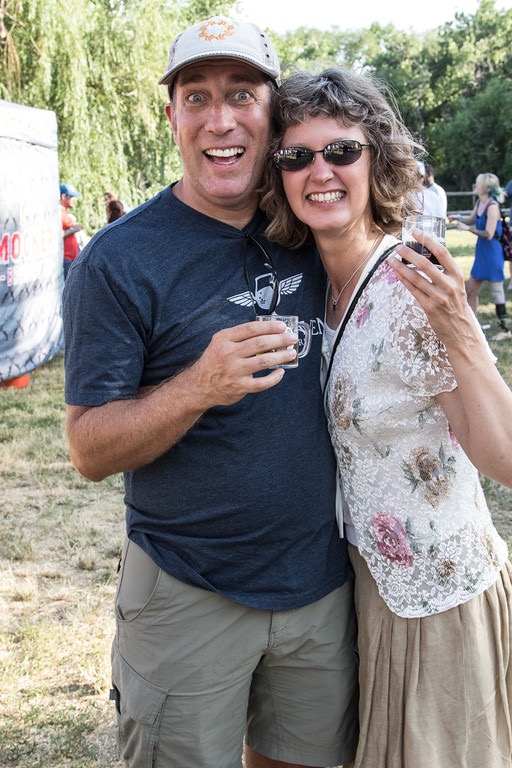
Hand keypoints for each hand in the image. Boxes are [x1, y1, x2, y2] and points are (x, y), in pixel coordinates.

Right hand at [187, 320, 297, 408]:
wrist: (199, 386)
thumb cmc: (214, 362)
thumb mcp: (220, 343)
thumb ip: (239, 337)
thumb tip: (268, 331)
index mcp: (224, 339)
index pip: (251, 328)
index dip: (270, 326)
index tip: (282, 327)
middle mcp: (228, 353)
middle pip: (260, 343)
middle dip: (280, 340)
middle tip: (291, 338)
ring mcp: (234, 371)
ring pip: (264, 361)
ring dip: (281, 356)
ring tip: (291, 353)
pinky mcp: (239, 386)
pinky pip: (262, 383)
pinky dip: (274, 378)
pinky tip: (280, 372)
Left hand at [390, 230, 475, 346]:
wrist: (461, 329)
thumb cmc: (456, 304)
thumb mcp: (456, 285)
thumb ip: (444, 272)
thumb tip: (426, 254)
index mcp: (457, 275)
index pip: (442, 253)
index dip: (428, 240)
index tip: (416, 232)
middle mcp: (449, 285)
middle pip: (425, 264)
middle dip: (409, 253)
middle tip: (398, 246)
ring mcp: (438, 296)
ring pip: (415, 277)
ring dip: (401, 266)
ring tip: (391, 259)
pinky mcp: (429, 306)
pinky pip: (412, 290)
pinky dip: (403, 280)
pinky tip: (396, 273)